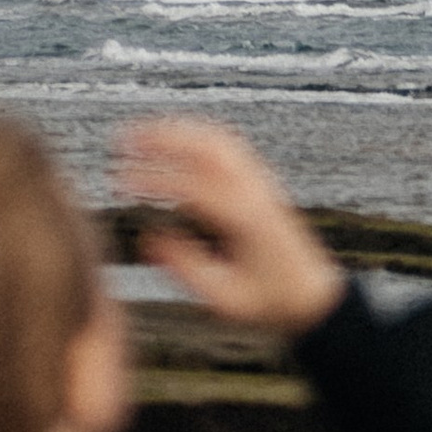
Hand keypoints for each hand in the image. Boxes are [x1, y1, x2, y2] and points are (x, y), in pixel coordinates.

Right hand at [117, 118, 345, 336]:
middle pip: (206, 147)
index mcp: (245, 220)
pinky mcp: (262, 181)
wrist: (313, 293)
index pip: (190, 186)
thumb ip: (185, 268)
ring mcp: (262, 182)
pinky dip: (197, 134)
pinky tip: (173, 139)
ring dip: (176, 130)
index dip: (151, 179)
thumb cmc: (269, 301)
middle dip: (160, 137)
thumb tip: (149, 238)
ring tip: (139, 133)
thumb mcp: (223, 299)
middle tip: (121, 139)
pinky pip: (228, 145)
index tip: (118, 182)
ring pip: (217, 139)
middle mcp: (256, 192)